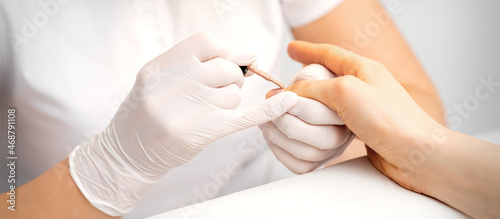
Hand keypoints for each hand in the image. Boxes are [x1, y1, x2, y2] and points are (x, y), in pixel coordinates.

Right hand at [68, 33, 297, 215]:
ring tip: (208, 109)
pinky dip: (269, 109)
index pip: (206, 43)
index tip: (242, 55)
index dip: (229, 48)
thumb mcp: (157, 78)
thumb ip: (192, 62)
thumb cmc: (146, 111)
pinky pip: (244, 116)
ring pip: (232, 94)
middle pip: (224, 69)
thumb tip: (246, 54)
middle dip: (230, 76)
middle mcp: (173, 87)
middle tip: (220, 87)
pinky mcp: (204, 133)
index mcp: (160, 68)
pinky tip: (287, 102)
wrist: (128, 151)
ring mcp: (188, 112)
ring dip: (229, 99)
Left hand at [259, 64, 353, 173]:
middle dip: (290, 124)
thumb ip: (307, 77)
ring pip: (308, 153)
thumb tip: (283, 93)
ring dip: (280, 137)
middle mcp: (345, 134)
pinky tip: (272, 135)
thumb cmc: (317, 83)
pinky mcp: (316, 163)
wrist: (316, 97)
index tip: (281, 95)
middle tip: (272, 111)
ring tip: (266, 121)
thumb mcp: (318, 71)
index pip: (329, 112)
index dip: (300, 105)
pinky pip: (298, 166)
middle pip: (323, 138)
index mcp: (351, 110)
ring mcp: (332, 151)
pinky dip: (279, 151)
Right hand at [285, 41, 441, 191]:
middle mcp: (362, 87)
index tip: (291, 49)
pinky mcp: (359, 130)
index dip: (306, 51)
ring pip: (325, 103)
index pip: (328, 53)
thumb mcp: (346, 92)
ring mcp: (361, 109)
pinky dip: (318, 125)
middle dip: (302, 83)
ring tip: (295, 110)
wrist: (416, 156)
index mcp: (362, 69)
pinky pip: (331, 123)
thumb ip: (313, 88)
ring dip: (309, 107)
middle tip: (284, 90)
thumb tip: (286, 94)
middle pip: (323, 79)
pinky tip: (313, 126)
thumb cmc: (391, 119)